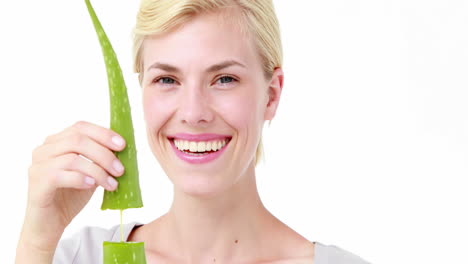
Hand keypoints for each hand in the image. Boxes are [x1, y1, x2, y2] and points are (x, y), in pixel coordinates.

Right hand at [16, 121, 125, 260]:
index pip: (81, 127)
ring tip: (112, 184)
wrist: (50, 224)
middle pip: (78, 139)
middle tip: (120, 170)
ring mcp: (38, 165)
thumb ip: (101, 159)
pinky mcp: (37, 182)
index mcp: (57, 142)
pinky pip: (61, 175)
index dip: (103, 133)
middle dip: (104, 154)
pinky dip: (81, 179)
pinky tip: (92, 186)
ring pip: (73, 158)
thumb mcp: (92, 173)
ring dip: (98, 170)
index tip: (122, 145)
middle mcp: (44, 149)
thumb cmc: (71, 196)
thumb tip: (123, 149)